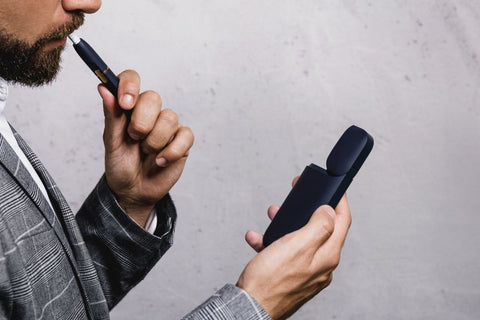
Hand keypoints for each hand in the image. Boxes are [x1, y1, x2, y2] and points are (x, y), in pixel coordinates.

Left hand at [99, 70, 193, 225]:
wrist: (133, 192)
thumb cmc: (121, 166)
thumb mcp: (111, 143)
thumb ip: (112, 116)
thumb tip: (104, 88)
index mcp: (130, 108)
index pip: (132, 79)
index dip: (130, 85)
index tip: (125, 103)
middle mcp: (150, 113)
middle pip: (153, 97)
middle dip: (141, 122)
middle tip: (134, 138)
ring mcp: (168, 127)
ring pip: (170, 118)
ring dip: (154, 141)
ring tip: (146, 153)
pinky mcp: (183, 142)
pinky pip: (185, 136)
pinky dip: (171, 151)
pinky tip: (161, 161)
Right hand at [237, 177, 350, 319]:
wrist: (249, 308)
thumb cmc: (270, 281)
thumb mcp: (297, 246)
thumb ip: (318, 226)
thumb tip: (330, 211)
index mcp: (327, 256)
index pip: (342, 222)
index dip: (340, 202)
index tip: (335, 188)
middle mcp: (321, 266)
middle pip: (320, 229)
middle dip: (307, 210)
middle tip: (298, 197)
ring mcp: (306, 272)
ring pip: (300, 239)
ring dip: (286, 224)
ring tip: (273, 215)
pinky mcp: (290, 277)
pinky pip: (285, 253)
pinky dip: (272, 242)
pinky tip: (257, 238)